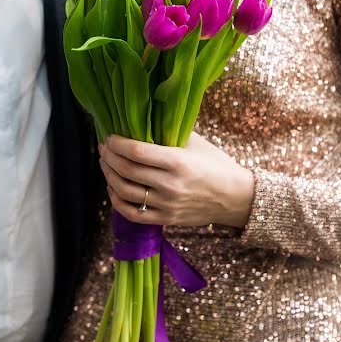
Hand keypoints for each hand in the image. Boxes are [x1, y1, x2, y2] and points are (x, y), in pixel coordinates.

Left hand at [99, 133, 254, 227]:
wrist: (237, 198)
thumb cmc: (216, 165)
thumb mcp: (197, 144)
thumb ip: (170, 133)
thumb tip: (143, 122)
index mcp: (178, 162)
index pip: (136, 151)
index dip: (117, 143)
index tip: (109, 137)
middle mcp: (170, 185)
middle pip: (126, 170)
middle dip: (108, 156)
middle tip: (103, 148)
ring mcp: (167, 205)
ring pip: (125, 191)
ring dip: (109, 175)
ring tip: (106, 164)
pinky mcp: (166, 219)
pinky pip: (132, 213)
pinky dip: (117, 200)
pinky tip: (113, 188)